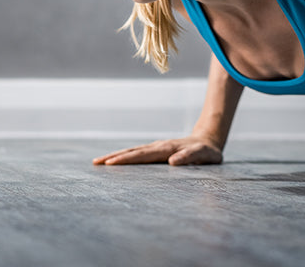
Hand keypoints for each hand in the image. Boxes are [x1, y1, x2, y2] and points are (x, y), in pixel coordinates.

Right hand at [92, 136, 222, 166]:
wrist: (208, 140)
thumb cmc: (207, 152)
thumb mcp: (204, 155)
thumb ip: (190, 157)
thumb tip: (172, 162)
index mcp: (167, 149)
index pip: (143, 155)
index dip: (126, 159)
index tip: (111, 164)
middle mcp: (158, 146)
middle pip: (132, 151)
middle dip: (114, 157)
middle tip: (96, 163)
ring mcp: (156, 147)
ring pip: (132, 151)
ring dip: (115, 156)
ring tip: (98, 162)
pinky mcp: (156, 150)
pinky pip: (136, 153)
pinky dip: (124, 156)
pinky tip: (115, 161)